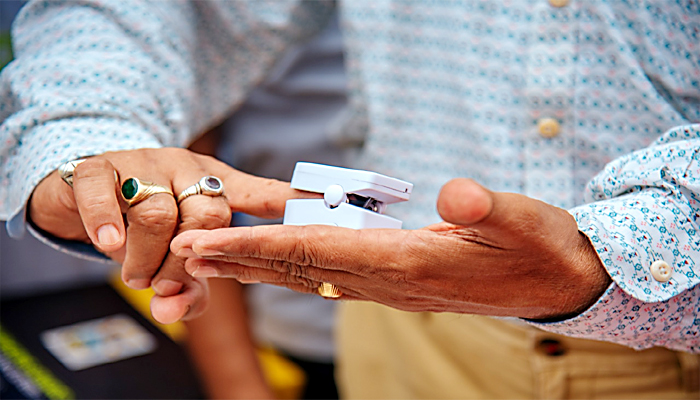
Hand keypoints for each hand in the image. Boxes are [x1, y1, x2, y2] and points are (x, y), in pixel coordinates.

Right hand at [30, 147, 312, 322]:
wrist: (84, 183)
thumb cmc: (144, 219)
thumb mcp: (175, 248)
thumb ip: (186, 283)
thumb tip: (171, 312)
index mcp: (214, 183)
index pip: (259, 193)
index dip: (291, 200)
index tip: (325, 206)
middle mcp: (185, 168)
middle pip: (207, 214)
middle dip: (189, 261)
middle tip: (165, 285)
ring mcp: (143, 164)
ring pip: (157, 212)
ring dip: (146, 257)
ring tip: (137, 277)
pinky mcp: (97, 166)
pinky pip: (104, 193)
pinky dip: (106, 223)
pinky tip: (109, 244)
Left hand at [171, 178, 611, 319]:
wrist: (559, 285)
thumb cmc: (541, 250)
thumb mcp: (527, 222)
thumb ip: (488, 211)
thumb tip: (455, 195)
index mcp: (411, 263)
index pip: (318, 253)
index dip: (258, 248)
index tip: (208, 244)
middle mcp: (390, 282)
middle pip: (299, 270)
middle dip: (238, 262)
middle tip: (181, 253)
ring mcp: (391, 288)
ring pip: (309, 278)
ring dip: (257, 270)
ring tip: (210, 262)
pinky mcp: (398, 284)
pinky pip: (330, 278)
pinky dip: (290, 270)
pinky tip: (271, 267)